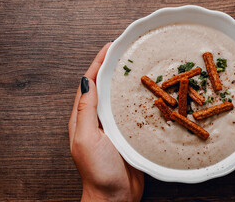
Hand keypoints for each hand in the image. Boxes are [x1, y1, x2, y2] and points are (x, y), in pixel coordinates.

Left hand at [68, 43, 143, 201]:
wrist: (114, 197)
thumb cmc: (98, 170)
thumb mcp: (87, 138)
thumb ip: (86, 110)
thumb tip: (86, 81)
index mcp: (83, 117)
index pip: (89, 83)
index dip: (98, 63)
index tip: (111, 46)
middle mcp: (98, 118)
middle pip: (105, 86)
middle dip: (113, 67)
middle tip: (127, 51)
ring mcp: (113, 125)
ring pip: (119, 96)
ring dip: (127, 80)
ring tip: (139, 65)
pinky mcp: (128, 133)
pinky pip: (133, 110)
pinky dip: (139, 98)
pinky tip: (151, 92)